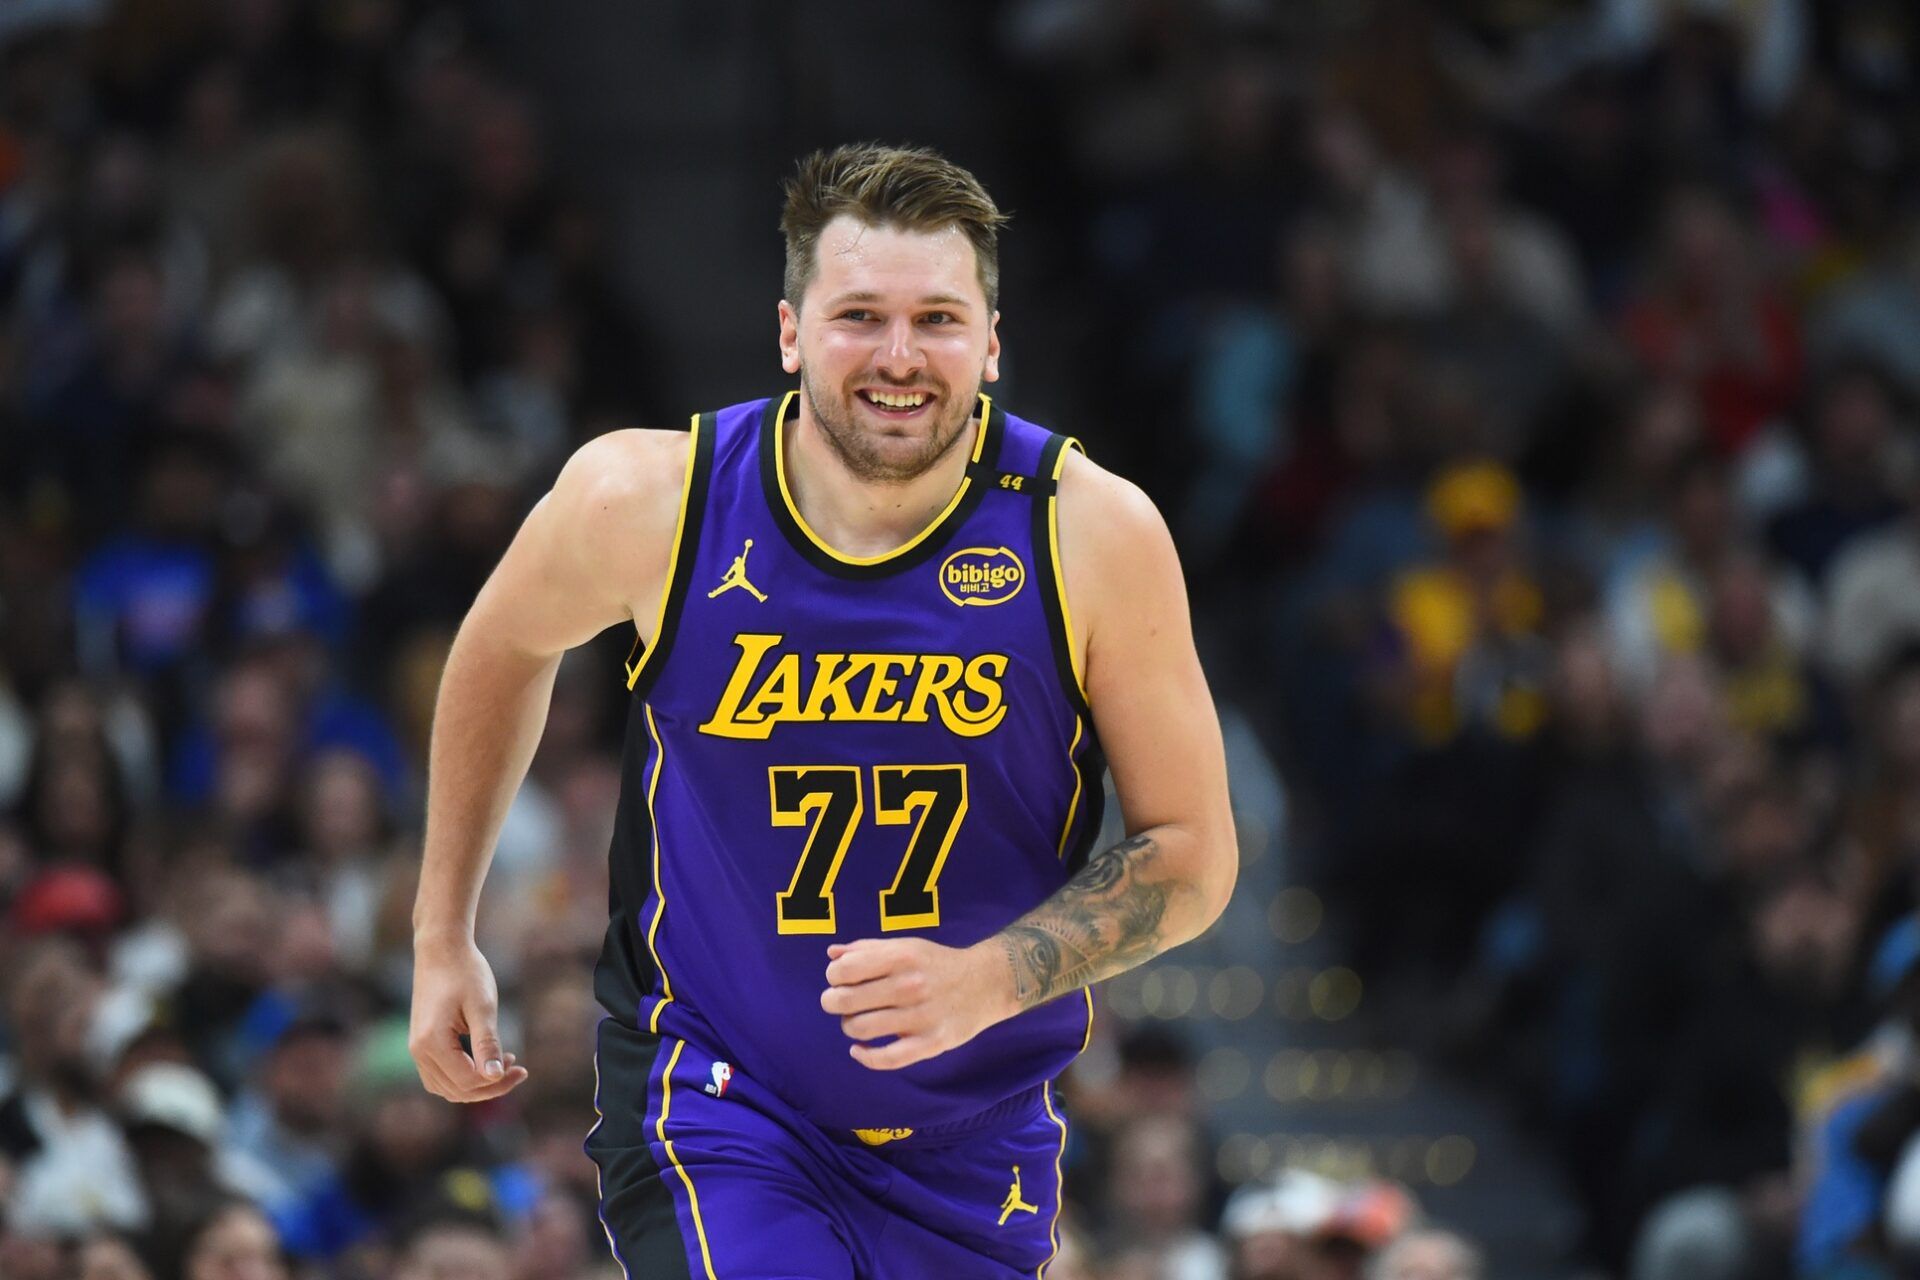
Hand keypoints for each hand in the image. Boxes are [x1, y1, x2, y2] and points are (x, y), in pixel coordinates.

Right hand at [409, 932, 529, 1101]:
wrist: (442, 949)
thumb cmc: (465, 973)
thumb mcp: (482, 1007)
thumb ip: (487, 1044)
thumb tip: (495, 1077)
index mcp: (432, 1042)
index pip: (467, 1082)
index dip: (496, 1081)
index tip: (520, 1067)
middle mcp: (419, 1051)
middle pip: (456, 1090)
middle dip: (490, 1086)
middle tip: (518, 1069)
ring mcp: (417, 1049)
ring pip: (447, 1087)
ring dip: (476, 1084)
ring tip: (504, 1064)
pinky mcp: (422, 1044)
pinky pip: (441, 1076)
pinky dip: (463, 1076)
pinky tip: (484, 1062)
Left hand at [821, 937, 1014, 1070]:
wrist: (986, 983)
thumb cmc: (936, 964)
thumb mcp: (905, 946)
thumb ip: (867, 949)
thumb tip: (832, 955)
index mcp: (901, 957)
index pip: (845, 970)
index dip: (833, 976)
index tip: (839, 979)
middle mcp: (909, 985)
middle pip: (846, 1000)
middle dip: (832, 1002)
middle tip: (838, 1002)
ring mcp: (921, 1016)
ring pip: (860, 1028)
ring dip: (849, 1026)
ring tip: (857, 1021)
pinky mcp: (931, 1043)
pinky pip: (887, 1059)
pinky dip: (864, 1057)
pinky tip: (858, 1049)